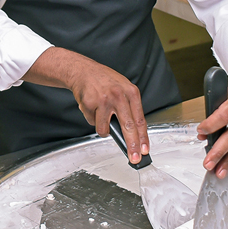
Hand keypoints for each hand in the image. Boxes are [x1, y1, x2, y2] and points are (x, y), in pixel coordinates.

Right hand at [24, 47, 148, 162]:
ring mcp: (104, 100)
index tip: (144, 150)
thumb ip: (129, 107)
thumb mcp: (123, 89)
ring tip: (101, 116)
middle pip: (128, 126)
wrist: (83, 71)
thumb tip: (134, 133)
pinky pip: (92, 122)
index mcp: (131, 92)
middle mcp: (119, 95)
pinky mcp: (90, 104)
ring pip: (105, 129)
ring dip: (103, 129)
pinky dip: (92, 118)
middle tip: (135, 157)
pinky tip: (92, 106)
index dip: (143, 137)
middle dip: (132, 145)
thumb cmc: (105, 81)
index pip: (140, 119)